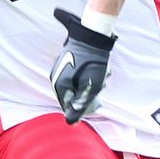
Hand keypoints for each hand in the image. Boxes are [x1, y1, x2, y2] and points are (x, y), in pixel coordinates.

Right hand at [50, 8, 115, 123]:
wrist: (94, 35)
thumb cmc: (93, 63)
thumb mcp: (90, 88)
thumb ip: (80, 107)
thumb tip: (71, 123)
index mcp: (59, 85)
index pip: (69, 107)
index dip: (83, 107)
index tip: (96, 100)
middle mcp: (57, 76)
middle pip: (74, 95)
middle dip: (89, 93)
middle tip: (101, 86)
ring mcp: (62, 67)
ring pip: (78, 84)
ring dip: (92, 83)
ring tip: (103, 74)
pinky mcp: (69, 59)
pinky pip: (79, 73)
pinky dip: (90, 74)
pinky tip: (100, 68)